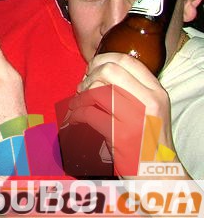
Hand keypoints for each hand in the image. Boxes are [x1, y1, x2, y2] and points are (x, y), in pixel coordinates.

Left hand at [73, 52, 177, 174]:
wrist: (159, 174)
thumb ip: (130, 89)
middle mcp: (150, 102)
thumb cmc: (147, 139)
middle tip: (82, 88)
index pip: (127, 60)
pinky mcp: (121, 136)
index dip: (102, 60)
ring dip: (80, 96)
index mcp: (157, 92)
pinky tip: (76, 119)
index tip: (91, 69)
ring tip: (77, 105)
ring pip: (96, 90)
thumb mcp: (149, 109)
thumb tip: (95, 71)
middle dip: (89, 76)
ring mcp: (136, 118)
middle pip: (108, 70)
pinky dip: (77, 115)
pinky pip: (89, 114)